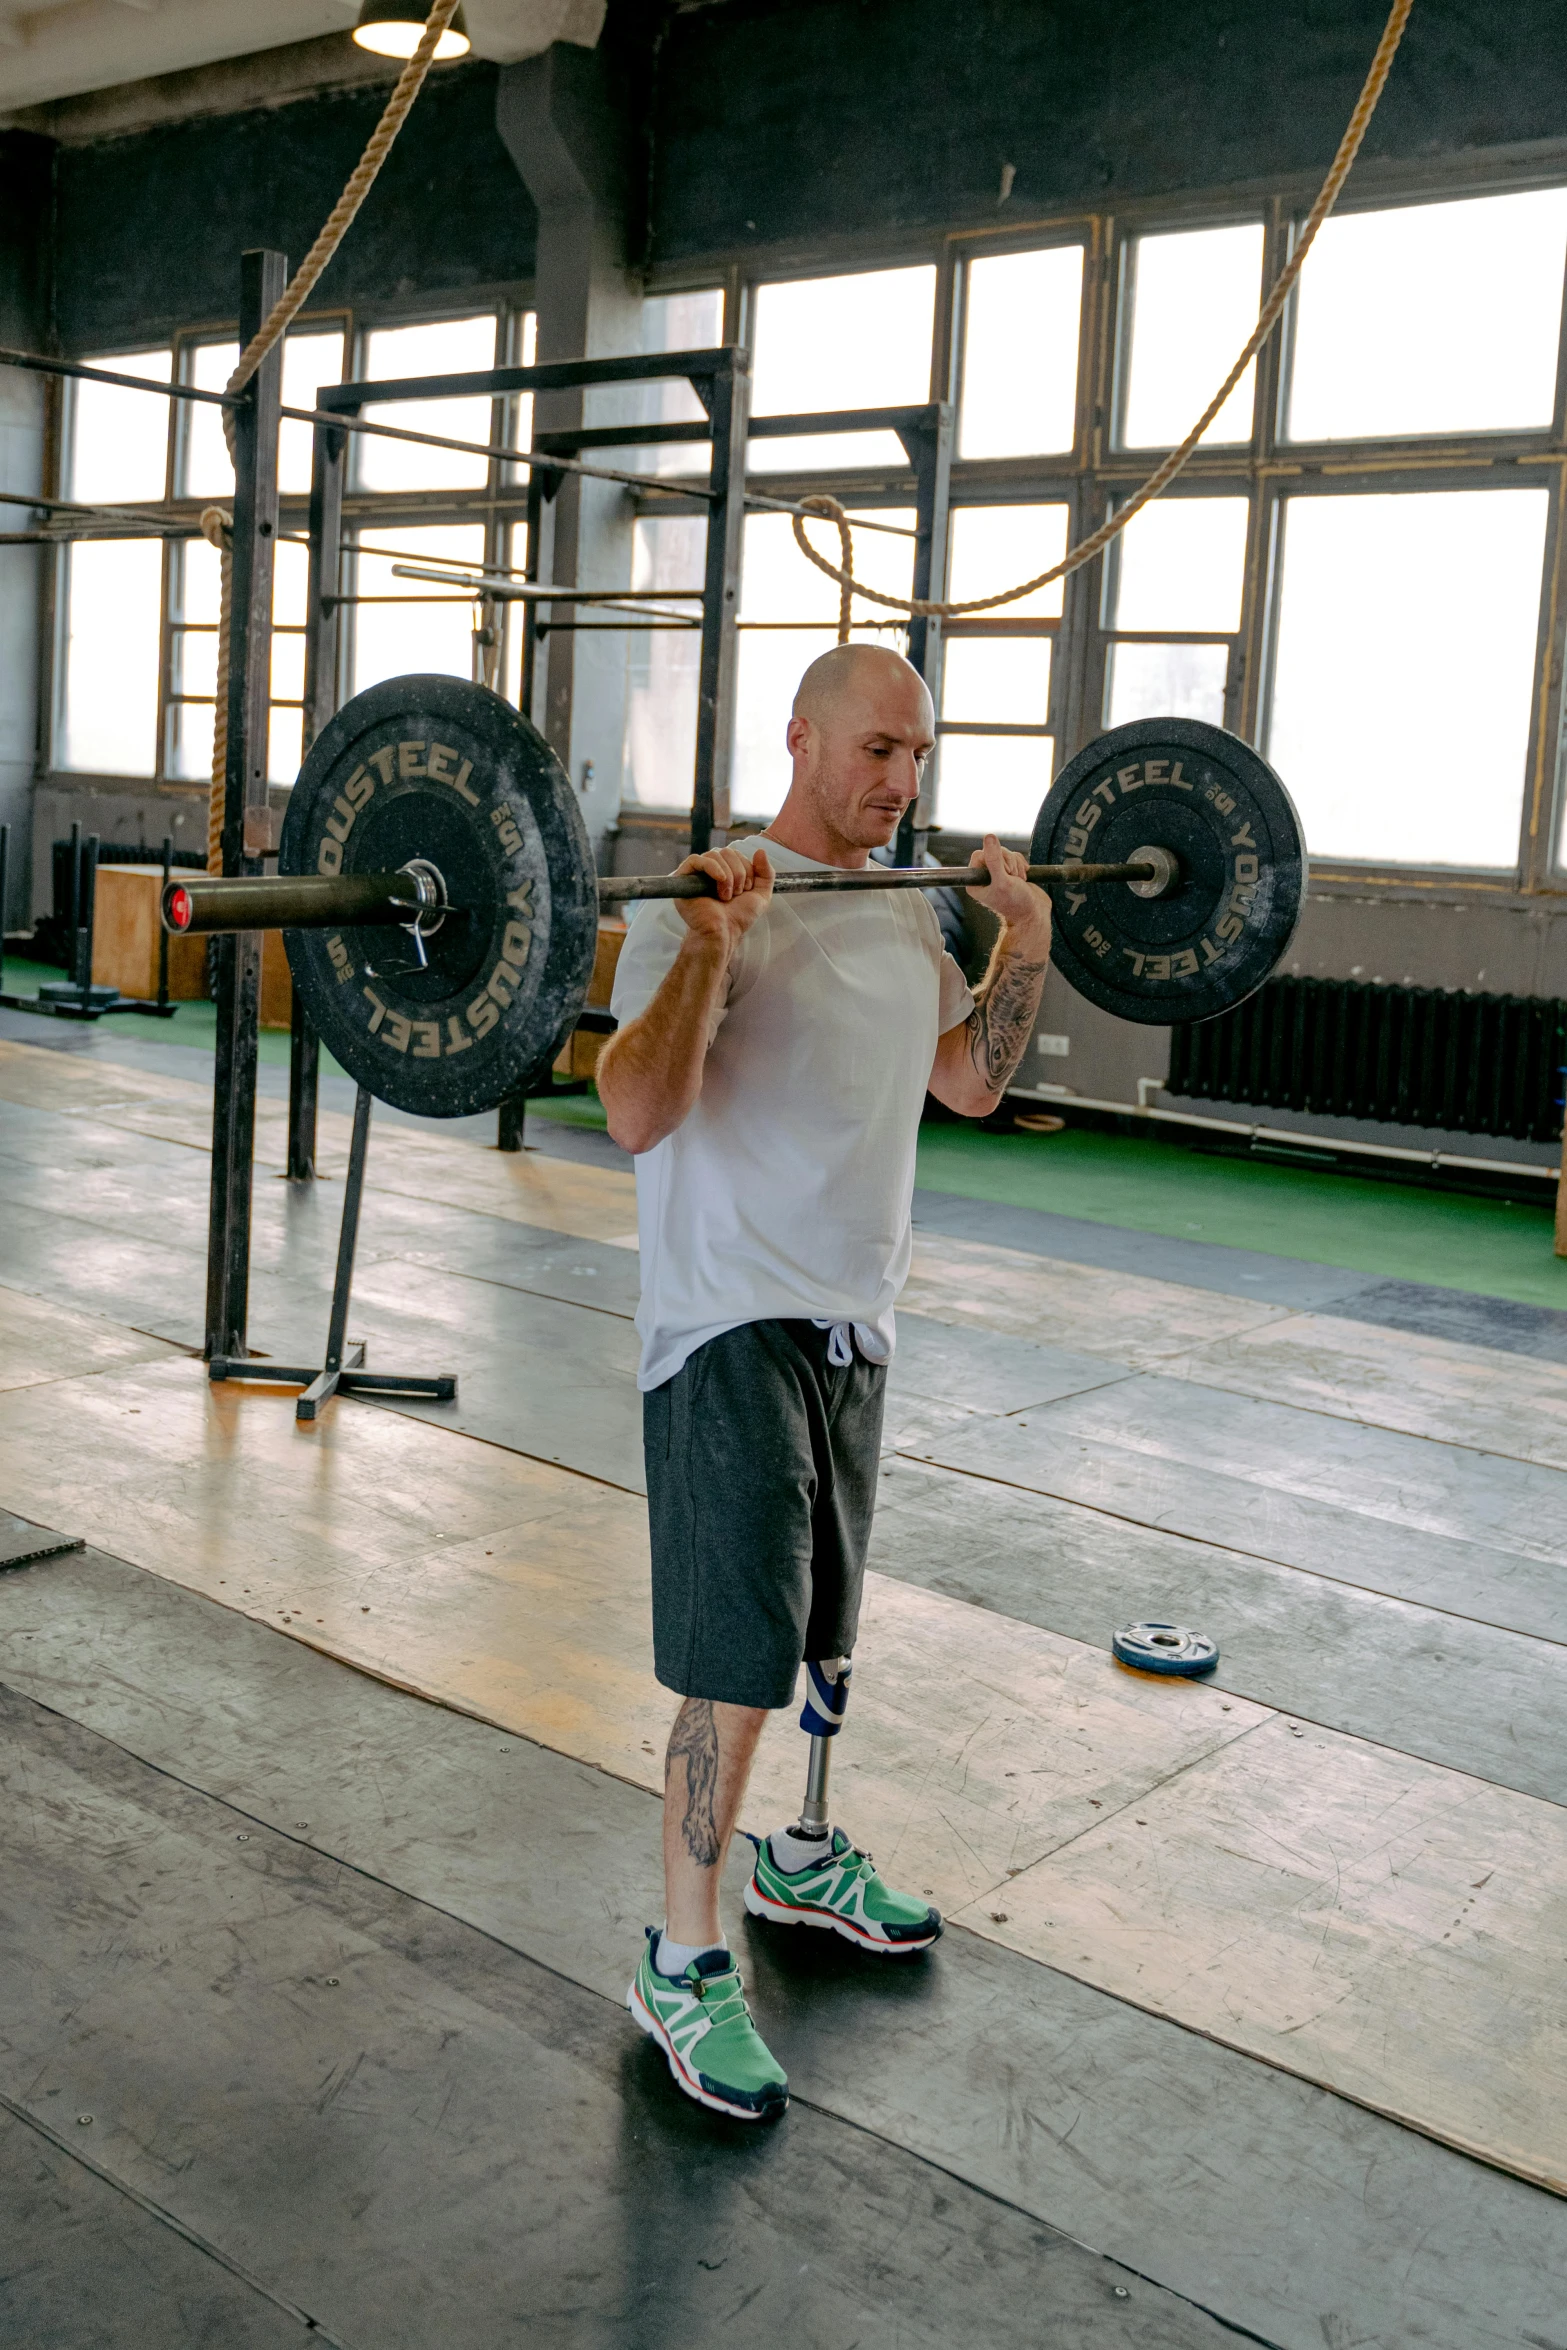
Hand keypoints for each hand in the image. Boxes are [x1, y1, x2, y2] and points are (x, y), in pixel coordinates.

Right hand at [674, 845, 773, 948]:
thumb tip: (760, 850)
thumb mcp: (760, 894)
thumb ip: (766, 873)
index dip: (746, 868)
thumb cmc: (738, 918)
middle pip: (726, 852)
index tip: (746, 890)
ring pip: (714, 854)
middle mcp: (709, 870)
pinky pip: (696, 859)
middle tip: (737, 894)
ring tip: (726, 896)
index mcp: (725, 871)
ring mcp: (695, 874)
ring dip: (728, 875)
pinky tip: (720, 881)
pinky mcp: (683, 879)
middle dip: (739, 872)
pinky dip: (712, 867)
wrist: (724, 933)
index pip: (736, 854)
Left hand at [963, 833, 1050, 953]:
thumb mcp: (1003, 881)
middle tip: (1013, 878)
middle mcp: (985, 877)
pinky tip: (1023, 878)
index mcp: (975, 881)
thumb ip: (994, 859)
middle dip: (1008, 863)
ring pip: (1006, 853)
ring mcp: (998, 874)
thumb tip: (989, 837)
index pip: (979, 854)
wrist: (1034, 915)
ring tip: (1019, 881)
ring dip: (1016, 865)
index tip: (1004, 872)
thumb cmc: (1016, 904)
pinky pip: (1015, 857)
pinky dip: (1022, 865)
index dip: (994, 858)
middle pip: (994, 851)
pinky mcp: (1011, 872)